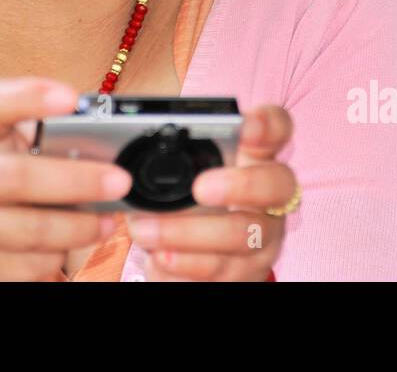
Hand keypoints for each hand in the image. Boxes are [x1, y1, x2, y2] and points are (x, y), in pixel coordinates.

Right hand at [0, 77, 130, 280]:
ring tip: (107, 222)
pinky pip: (26, 265)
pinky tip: (69, 246)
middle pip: (20, 177)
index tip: (71, 98)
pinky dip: (56, 257)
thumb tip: (102, 142)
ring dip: (78, 228)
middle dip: (78, 180)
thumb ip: (36, 135)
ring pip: (31, 230)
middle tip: (120, 181)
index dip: (30, 97)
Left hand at [125, 103, 295, 280]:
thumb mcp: (185, 176)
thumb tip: (119, 154)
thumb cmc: (188, 205)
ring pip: (243, 234)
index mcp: (255, 156)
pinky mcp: (250, 272)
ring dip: (190, 233)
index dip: (268, 124)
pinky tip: (162, 258)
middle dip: (240, 185)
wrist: (196, 260)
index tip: (245, 126)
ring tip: (147, 230)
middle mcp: (269, 195)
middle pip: (277, 183)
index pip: (277, 128)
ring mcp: (265, 236)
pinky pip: (224, 271)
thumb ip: (171, 160)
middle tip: (199, 189)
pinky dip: (188, 265)